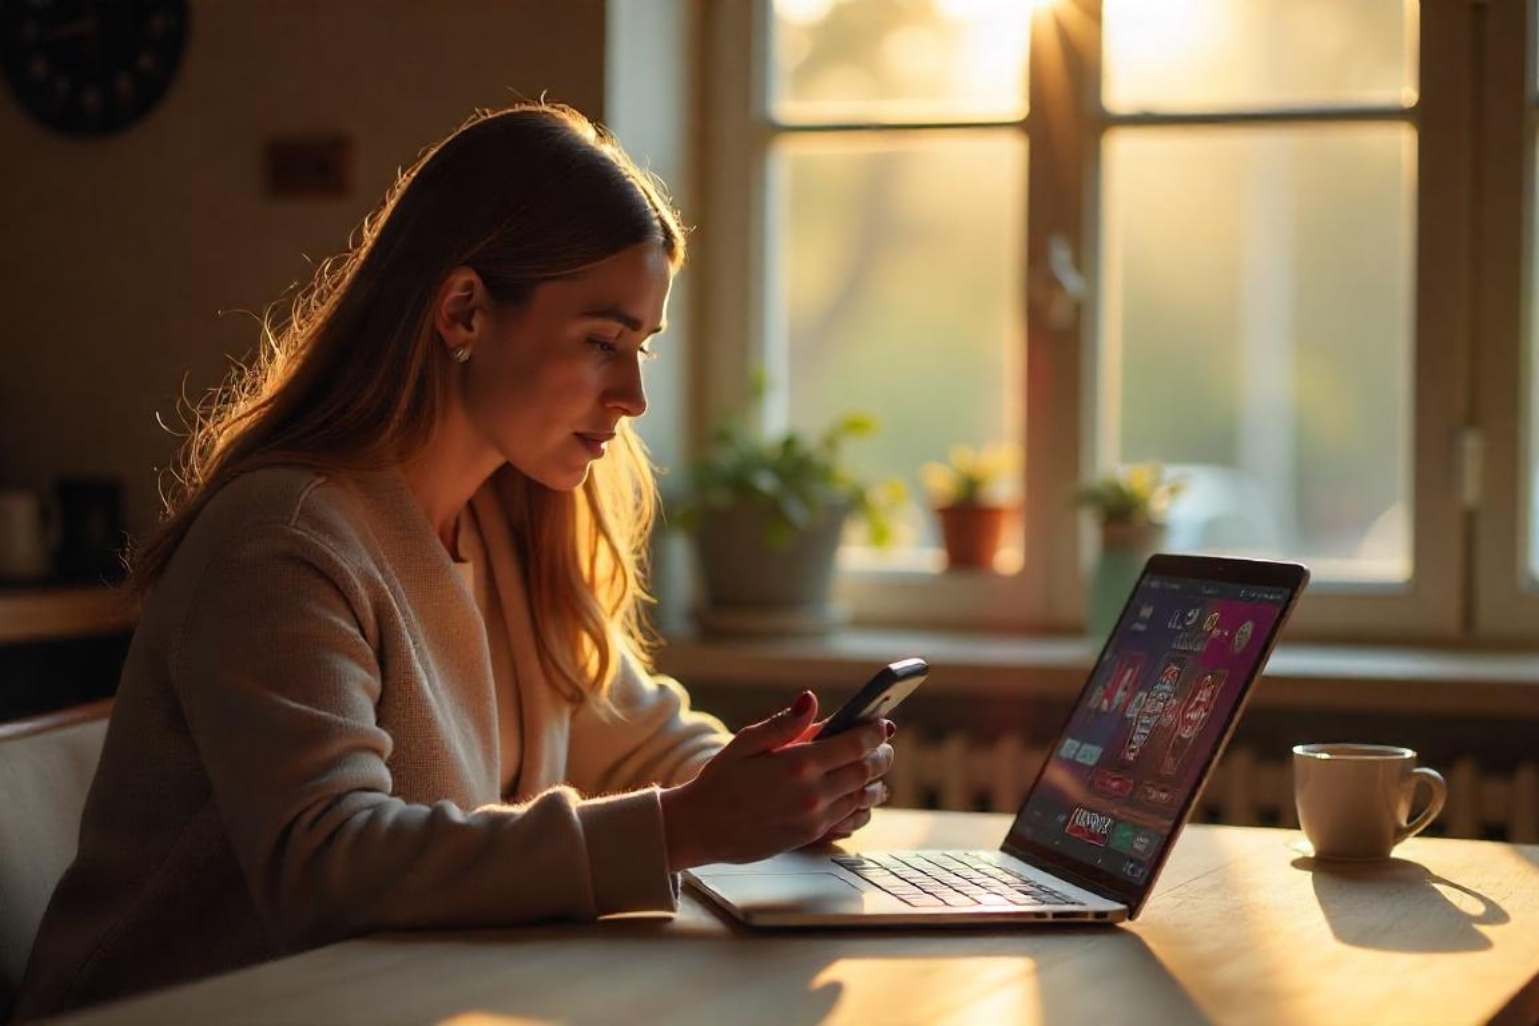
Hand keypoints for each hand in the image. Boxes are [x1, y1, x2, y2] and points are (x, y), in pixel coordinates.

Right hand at [659, 691, 893, 869]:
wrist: (701, 828)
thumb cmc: (720, 780)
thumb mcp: (745, 742)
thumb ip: (783, 723)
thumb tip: (810, 700)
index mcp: (798, 764)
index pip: (854, 744)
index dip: (874, 731)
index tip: (882, 722)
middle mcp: (812, 793)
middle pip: (866, 771)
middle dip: (880, 755)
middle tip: (883, 744)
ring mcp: (814, 818)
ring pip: (863, 797)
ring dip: (874, 781)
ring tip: (875, 768)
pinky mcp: (810, 837)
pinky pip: (850, 820)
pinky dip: (861, 807)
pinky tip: (859, 797)